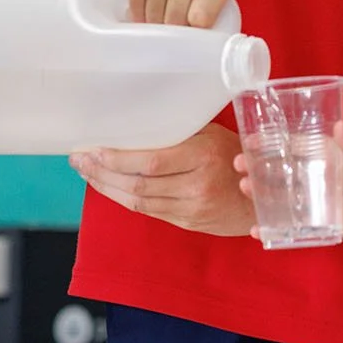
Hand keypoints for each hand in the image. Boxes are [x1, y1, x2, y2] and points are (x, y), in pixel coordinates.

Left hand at [73, 123, 252, 235]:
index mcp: (204, 155)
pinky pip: (148, 211)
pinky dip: (123, 198)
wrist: (263, 198)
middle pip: (139, 182)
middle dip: (102, 171)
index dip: (117, 158)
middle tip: (79, 159)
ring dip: (106, 186)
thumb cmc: (235, 156)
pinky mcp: (187, 223)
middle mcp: (197, 184)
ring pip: (139, 200)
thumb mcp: (213, 134)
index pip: (151, 160)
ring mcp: (192, 208)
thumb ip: (179, 131)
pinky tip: (108, 186)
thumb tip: (133, 120)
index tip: (93, 147)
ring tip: (86, 171)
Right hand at [116, 0, 237, 26]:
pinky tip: (150, 4)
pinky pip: (137, 8)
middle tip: (179, 24)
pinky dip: (142, 14)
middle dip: (177, 29)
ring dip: (158, 22)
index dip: (198, 32)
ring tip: (165, 11)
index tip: (196, 34)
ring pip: (155, 18)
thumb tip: (207, 36)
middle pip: (177, 22)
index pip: (203, 20)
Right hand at [238, 122, 342, 246]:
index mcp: (331, 154)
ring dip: (263, 192)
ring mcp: (320, 198)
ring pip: (284, 194)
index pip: (296, 143)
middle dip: (259, 166)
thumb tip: (340, 127)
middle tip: (238, 166)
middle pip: (283, 168)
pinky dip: (275, 226)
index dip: (273, 141)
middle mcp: (321, 174)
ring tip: (245, 189)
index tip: (250, 139)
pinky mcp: (324, 220)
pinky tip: (258, 230)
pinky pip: (295, 223)